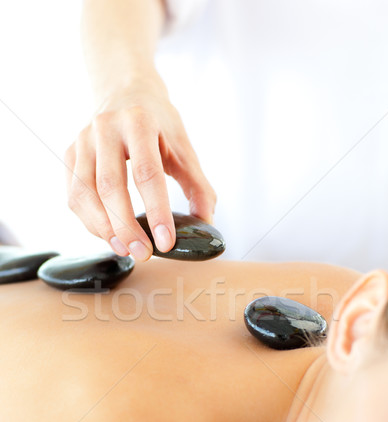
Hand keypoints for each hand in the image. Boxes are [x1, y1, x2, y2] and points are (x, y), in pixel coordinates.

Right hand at [64, 71, 215, 260]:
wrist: (125, 90)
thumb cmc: (158, 123)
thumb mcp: (183, 147)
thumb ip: (197, 186)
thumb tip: (206, 223)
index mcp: (139, 122)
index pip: (147, 174)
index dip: (157, 212)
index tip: (166, 242)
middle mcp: (105, 128)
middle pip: (110, 187)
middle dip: (127, 227)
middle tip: (144, 253)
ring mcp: (82, 141)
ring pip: (84, 194)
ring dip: (104, 229)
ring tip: (126, 250)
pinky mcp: (69, 154)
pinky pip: (74, 196)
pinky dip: (91, 222)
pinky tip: (110, 235)